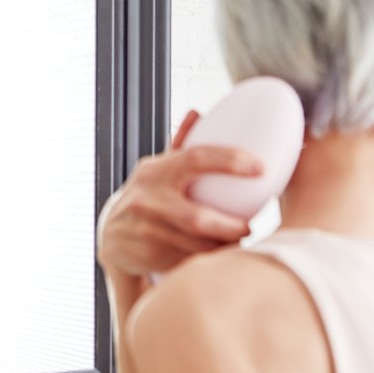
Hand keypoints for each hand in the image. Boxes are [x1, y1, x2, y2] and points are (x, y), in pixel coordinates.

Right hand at [96, 110, 262, 277]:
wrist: (113, 236)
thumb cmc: (149, 197)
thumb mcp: (160, 170)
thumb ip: (181, 145)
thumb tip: (197, 112)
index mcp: (155, 171)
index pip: (196, 158)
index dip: (230, 160)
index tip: (260, 168)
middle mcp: (147, 199)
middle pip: (197, 217)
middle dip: (229, 226)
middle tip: (248, 227)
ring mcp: (144, 229)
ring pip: (195, 245)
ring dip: (221, 247)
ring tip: (237, 243)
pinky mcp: (147, 254)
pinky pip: (187, 260)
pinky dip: (206, 260)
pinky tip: (215, 257)